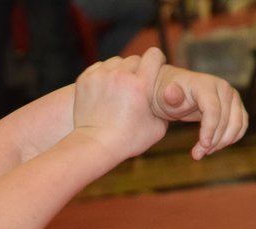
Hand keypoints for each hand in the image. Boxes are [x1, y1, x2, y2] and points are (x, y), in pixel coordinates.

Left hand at [73, 48, 168, 162]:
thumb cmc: (127, 140)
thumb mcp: (158, 127)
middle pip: (134, 59)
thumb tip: (170, 96)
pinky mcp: (85, 80)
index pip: (154, 54)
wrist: (94, 146)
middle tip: (134, 87)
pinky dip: (104, 75)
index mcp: (140, 84)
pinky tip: (106, 90)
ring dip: (119, 71)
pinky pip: (99, 67)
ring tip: (119, 89)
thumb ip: (165, 107)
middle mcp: (120, 75)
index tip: (154, 71)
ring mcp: (100, 76)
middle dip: (137, 71)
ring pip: (116, 62)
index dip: (156, 62)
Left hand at [151, 65, 247, 159]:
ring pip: (237, 124)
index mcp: (207, 85)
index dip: (209, 129)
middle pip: (226, 120)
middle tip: (197, 155)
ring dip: (223, 142)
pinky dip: (231, 138)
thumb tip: (170, 92)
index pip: (213, 110)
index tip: (202, 146)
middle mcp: (224, 89)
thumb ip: (170, 96)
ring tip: (204, 153)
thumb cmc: (168, 94)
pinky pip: (241, 125)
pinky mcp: (236, 106)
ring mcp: (233, 97)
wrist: (174, 89)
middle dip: (213, 140)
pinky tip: (215, 147)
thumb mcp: (165, 96)